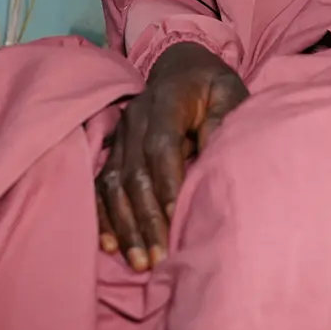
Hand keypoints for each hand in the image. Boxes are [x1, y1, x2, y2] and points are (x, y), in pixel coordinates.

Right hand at [97, 42, 248, 270]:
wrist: (181, 67)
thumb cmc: (212, 86)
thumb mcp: (229, 91)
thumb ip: (224, 119)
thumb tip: (216, 156)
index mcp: (165, 102)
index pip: (161, 148)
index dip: (167, 185)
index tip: (178, 221)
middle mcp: (134, 120)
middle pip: (134, 174)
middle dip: (146, 219)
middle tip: (159, 258)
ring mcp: (119, 136)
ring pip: (113, 185)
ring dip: (125, 226)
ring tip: (138, 262)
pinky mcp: (113, 151)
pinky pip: (100, 187)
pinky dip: (104, 217)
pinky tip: (109, 245)